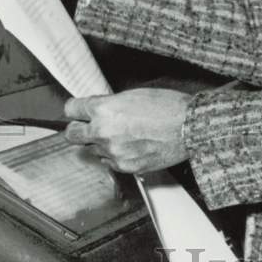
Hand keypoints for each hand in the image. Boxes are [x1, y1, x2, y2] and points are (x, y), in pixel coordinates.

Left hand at [63, 88, 190, 173]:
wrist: (190, 127)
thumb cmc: (168, 107)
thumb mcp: (134, 94)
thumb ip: (110, 103)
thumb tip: (99, 109)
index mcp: (104, 110)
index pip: (71, 109)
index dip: (76, 109)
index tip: (79, 111)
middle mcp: (104, 132)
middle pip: (72, 135)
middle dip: (78, 129)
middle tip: (87, 126)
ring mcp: (113, 152)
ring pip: (93, 149)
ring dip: (102, 143)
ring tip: (123, 135)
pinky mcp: (125, 166)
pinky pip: (110, 162)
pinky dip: (116, 155)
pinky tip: (131, 145)